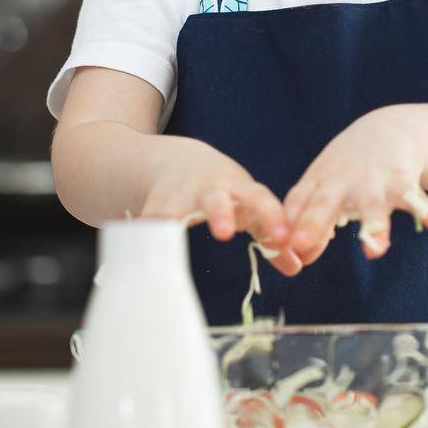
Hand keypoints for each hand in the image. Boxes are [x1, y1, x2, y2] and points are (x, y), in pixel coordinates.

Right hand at [140, 136, 302, 275]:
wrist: (180, 162)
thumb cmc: (227, 191)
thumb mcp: (251, 205)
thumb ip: (272, 235)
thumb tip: (296, 265)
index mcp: (239, 189)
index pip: (260, 199)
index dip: (272, 219)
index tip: (283, 240)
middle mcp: (208, 189)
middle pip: (215, 198)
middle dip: (219, 213)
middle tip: (225, 232)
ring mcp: (177, 197)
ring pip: (171, 211)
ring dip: (169, 227)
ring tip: (165, 246)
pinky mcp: (152, 209)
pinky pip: (143, 227)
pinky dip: (138, 241)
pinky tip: (131, 260)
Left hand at [282, 106, 427, 266]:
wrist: (389, 130)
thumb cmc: (348, 168)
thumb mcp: (322, 185)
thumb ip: (308, 220)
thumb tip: (298, 257)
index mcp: (317, 183)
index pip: (297, 206)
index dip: (289, 227)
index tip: (285, 251)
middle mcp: (341, 181)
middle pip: (324, 204)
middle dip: (313, 223)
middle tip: (301, 244)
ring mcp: (372, 180)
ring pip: (372, 205)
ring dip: (375, 225)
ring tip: (376, 251)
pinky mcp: (403, 179)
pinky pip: (415, 197)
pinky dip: (425, 209)